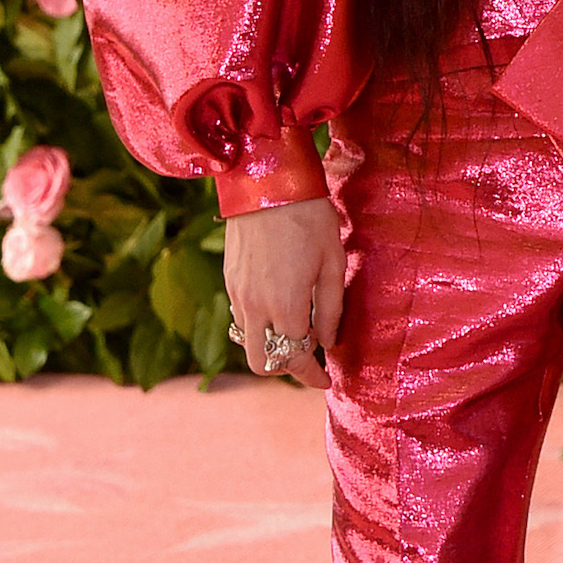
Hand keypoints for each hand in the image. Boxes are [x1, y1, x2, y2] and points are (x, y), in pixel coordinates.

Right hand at [224, 195, 343, 386]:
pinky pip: (241, 318)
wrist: (267, 182)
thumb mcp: (333, 263)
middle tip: (309, 358)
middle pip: (262, 363)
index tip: (326, 380)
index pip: (295, 360)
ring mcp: (237, 294)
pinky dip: (259, 324)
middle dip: (286, 369)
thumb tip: (328, 342)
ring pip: (248, 341)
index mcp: (286, 307)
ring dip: (270, 345)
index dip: (312, 376)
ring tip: (298, 330)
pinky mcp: (229, 280)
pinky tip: (279, 307)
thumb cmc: (309, 218)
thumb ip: (331, 309)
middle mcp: (255, 307)